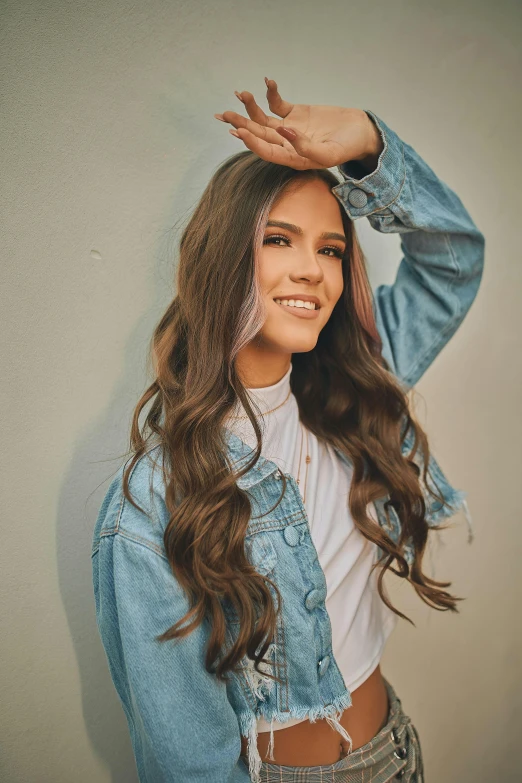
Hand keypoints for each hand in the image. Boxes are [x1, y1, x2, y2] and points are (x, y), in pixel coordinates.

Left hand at [214, 77, 382, 170]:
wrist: (360, 132)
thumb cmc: (347, 147)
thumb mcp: (329, 153)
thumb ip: (305, 148)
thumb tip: (285, 131)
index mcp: (292, 158)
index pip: (267, 151)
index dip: (252, 143)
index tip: (240, 131)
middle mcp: (286, 144)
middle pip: (259, 134)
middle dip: (241, 124)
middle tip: (225, 115)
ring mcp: (289, 128)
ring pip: (263, 118)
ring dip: (250, 107)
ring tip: (241, 93)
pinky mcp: (295, 113)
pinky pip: (277, 103)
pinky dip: (271, 93)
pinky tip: (268, 81)